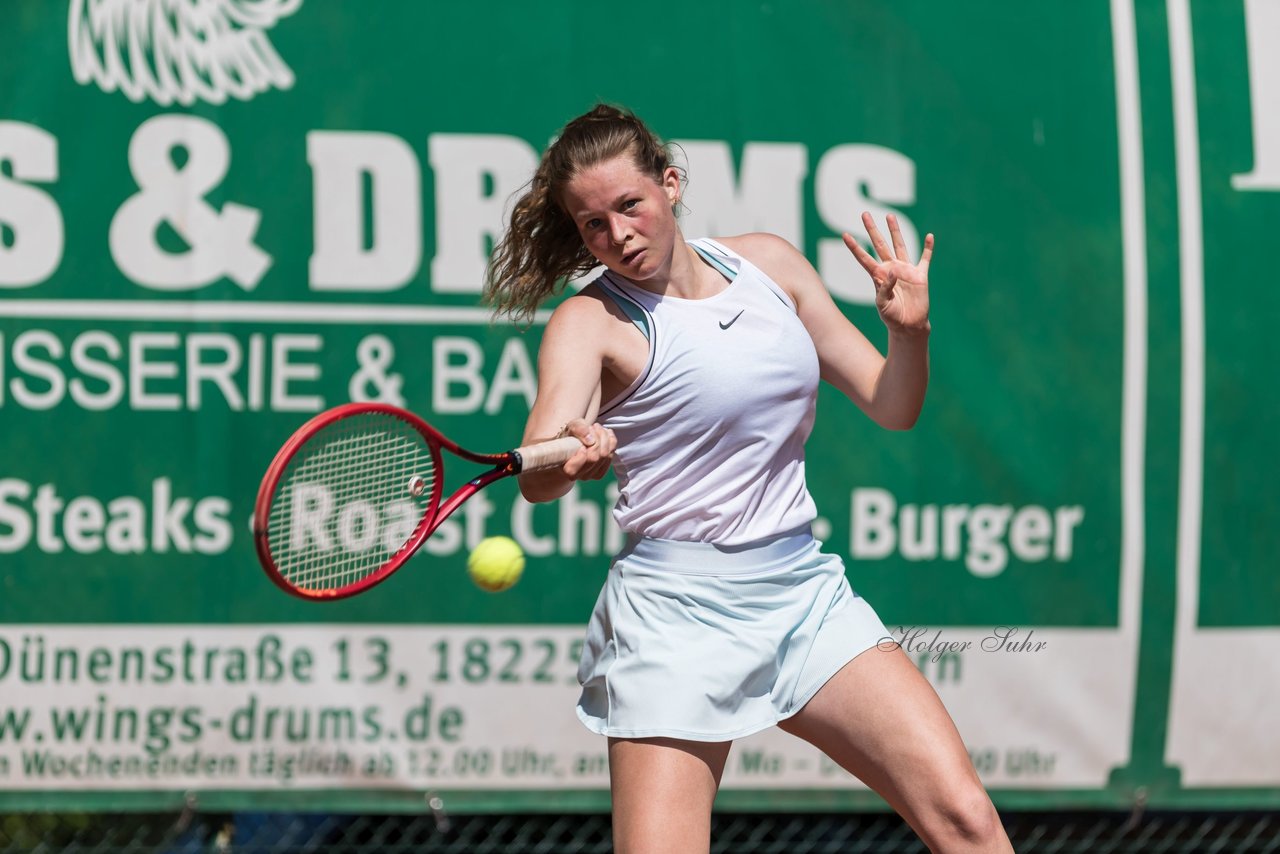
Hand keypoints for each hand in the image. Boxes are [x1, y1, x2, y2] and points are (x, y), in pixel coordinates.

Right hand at [559, 418, 616, 480]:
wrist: (574, 443)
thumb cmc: (569, 436)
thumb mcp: (570, 427)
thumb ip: (577, 429)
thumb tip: (591, 440)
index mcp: (567, 468)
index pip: (577, 465)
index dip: (583, 452)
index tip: (582, 440)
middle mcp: (579, 476)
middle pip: (594, 458)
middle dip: (596, 438)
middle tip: (592, 427)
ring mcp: (591, 475)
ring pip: (605, 456)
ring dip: (604, 438)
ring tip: (597, 428)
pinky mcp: (601, 471)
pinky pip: (611, 455)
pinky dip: (611, 441)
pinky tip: (606, 434)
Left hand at [843, 212, 933, 335]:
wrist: (908, 325)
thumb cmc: (892, 317)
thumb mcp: (883, 305)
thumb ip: (884, 288)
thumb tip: (892, 272)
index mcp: (878, 275)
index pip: (863, 257)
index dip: (854, 247)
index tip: (845, 235)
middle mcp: (890, 268)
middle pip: (879, 244)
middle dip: (871, 229)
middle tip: (864, 214)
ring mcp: (905, 270)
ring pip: (899, 245)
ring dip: (895, 231)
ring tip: (889, 216)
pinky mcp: (920, 275)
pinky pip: (925, 259)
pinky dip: (928, 248)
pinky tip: (930, 236)